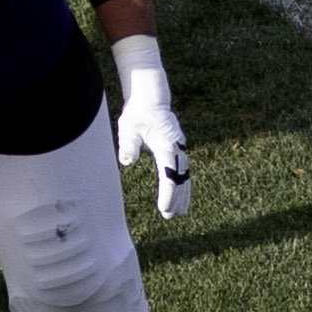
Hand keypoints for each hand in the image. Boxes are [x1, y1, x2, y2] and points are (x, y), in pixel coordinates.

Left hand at [113, 49, 192, 219]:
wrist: (150, 96)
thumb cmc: (138, 113)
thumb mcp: (128, 127)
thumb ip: (129, 144)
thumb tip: (127, 160)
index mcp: (166, 144)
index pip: (169, 173)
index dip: (168, 192)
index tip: (165, 208)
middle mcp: (176, 147)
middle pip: (181, 176)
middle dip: (178, 197)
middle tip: (172, 215)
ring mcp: (179, 147)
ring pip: (185, 174)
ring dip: (183, 193)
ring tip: (180, 212)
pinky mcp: (177, 148)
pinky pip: (182, 169)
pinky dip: (183, 183)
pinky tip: (180, 194)